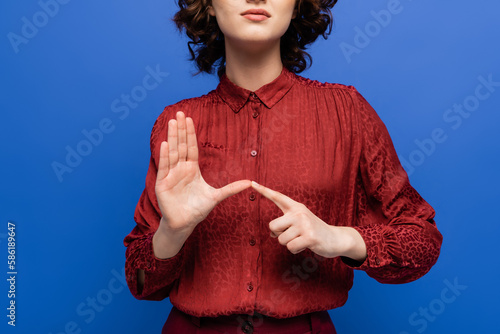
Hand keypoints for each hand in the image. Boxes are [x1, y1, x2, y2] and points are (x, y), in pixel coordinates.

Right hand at [155, 111, 250, 233]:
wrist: (184, 224)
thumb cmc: (198, 209)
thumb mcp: (216, 196)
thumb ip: (231, 188)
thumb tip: (250, 182)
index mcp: (191, 169)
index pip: (191, 147)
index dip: (190, 133)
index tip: (190, 118)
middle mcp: (180, 169)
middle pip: (181, 145)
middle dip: (180, 129)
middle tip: (179, 113)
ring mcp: (170, 175)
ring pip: (172, 152)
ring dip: (172, 137)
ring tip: (172, 122)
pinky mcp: (162, 184)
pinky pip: (164, 167)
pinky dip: (164, 156)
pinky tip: (164, 143)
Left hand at [250, 181, 366, 260]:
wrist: (335, 238)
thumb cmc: (313, 231)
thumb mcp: (300, 223)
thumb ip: (285, 225)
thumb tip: (272, 234)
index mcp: (296, 207)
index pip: (277, 197)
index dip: (264, 190)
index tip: (252, 183)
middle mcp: (299, 213)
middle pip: (272, 226)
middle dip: (278, 235)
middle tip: (292, 235)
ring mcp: (304, 224)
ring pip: (281, 240)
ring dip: (289, 244)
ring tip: (301, 239)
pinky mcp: (309, 237)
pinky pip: (290, 247)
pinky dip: (295, 250)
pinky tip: (305, 245)